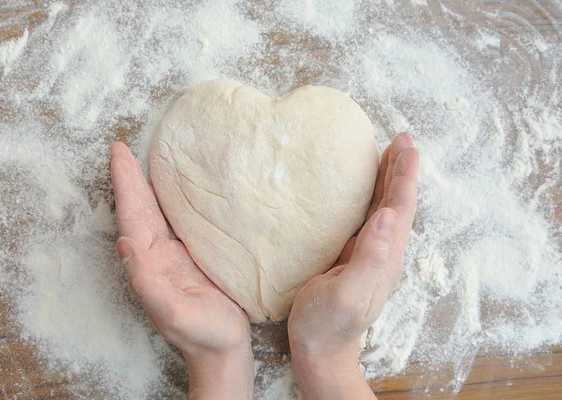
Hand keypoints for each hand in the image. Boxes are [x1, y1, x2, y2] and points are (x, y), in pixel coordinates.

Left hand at [110, 142, 253, 398]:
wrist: (225, 349)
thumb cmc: (203, 335)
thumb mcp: (172, 312)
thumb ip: (146, 281)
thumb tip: (124, 243)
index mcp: (150, 264)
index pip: (133, 217)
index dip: (125, 185)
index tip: (118, 155)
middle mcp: (157, 255)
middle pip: (140, 208)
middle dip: (130, 178)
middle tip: (121, 148)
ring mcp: (174, 255)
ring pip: (156, 212)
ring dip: (145, 186)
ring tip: (138, 160)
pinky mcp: (193, 256)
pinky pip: (176, 221)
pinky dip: (168, 201)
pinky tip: (172, 190)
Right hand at [287, 132, 418, 399]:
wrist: (321, 350)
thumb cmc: (328, 324)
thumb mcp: (347, 293)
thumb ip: (369, 257)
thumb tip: (387, 216)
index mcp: (385, 257)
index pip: (400, 207)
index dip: (403, 174)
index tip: (405, 144)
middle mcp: (383, 253)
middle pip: (398, 203)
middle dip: (400, 169)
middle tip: (400, 138)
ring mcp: (370, 254)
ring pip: (386, 208)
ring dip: (389, 179)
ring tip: (387, 154)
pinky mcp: (355, 256)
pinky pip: (369, 217)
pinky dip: (373, 196)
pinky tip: (365, 188)